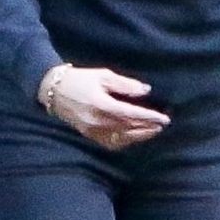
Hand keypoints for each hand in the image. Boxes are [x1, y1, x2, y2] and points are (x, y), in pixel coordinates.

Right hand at [44, 67, 171, 149]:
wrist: (55, 91)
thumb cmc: (80, 79)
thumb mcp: (103, 75)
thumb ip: (125, 84)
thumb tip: (145, 90)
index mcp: (102, 104)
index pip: (132, 114)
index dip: (149, 117)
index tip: (164, 119)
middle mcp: (98, 121)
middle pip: (129, 129)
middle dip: (148, 128)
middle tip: (162, 125)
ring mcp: (93, 131)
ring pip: (122, 139)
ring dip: (139, 136)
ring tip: (153, 131)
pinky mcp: (90, 136)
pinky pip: (111, 143)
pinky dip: (126, 142)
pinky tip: (135, 137)